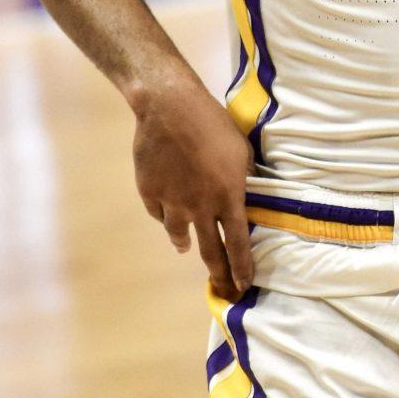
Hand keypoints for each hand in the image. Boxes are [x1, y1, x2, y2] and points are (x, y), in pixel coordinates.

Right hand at [130, 80, 255, 299]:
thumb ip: (245, 178)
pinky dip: (165, 214)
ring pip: (180, 236)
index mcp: (229, 197)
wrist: (170, 108)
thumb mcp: (241, 150)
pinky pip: (159, 213)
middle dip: (219, 274)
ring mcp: (173, 203)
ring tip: (186, 246)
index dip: (243, 268)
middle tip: (221, 289)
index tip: (244, 286)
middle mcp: (201, 208)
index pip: (240, 244)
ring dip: (185, 243)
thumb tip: (248, 195)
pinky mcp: (150, 194)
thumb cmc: (213, 123)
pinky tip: (168, 211)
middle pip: (211, 252)